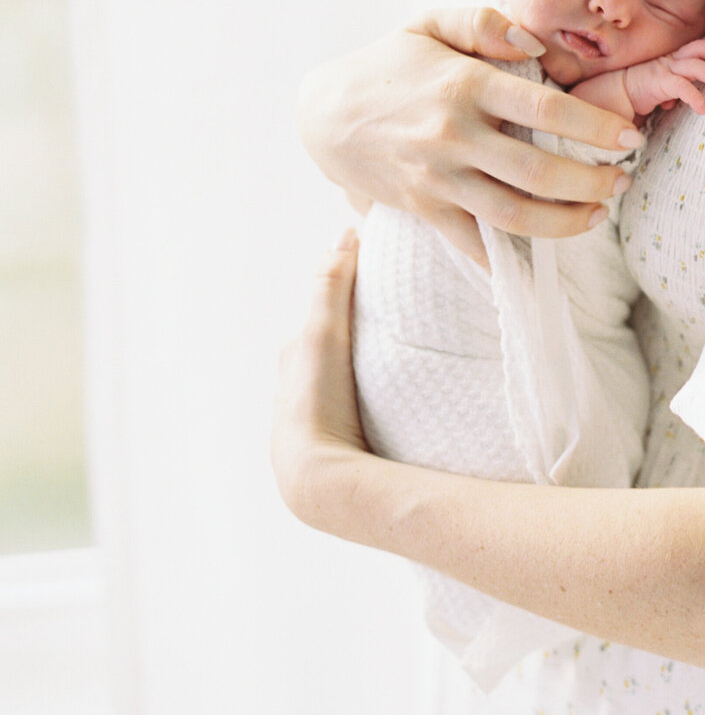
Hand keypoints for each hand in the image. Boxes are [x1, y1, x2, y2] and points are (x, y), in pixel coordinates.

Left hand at [272, 229, 368, 531]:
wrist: (318, 480)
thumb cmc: (316, 403)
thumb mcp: (322, 334)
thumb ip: (332, 286)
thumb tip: (344, 235)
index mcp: (292, 359)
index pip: (320, 315)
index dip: (344, 294)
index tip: (377, 274)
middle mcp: (294, 390)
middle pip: (329, 349)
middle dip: (354, 333)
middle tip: (396, 317)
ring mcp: (313, 424)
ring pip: (341, 383)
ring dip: (363, 371)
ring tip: (402, 364)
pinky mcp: (334, 450)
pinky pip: (352, 414)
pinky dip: (366, 402)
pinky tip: (392, 408)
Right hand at [297, 9, 642, 263]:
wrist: (324, 115)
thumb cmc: (389, 64)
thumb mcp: (430, 23)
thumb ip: (484, 24)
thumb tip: (534, 43)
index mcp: (464, 84)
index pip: (544, 108)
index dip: (594, 127)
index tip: (629, 137)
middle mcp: (454, 134)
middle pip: (539, 171)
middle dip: (593, 181)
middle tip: (623, 179)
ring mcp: (438, 177)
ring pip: (515, 215)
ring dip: (567, 222)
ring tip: (598, 213)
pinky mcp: (425, 208)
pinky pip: (474, 244)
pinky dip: (511, 259)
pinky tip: (546, 253)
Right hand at [621, 38, 704, 118]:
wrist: (613, 94)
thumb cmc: (639, 91)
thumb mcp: (664, 87)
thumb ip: (680, 87)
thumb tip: (696, 97)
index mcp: (672, 59)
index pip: (697, 48)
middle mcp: (670, 60)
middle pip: (699, 48)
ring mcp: (664, 69)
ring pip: (694, 65)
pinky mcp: (658, 82)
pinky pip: (681, 87)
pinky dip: (695, 97)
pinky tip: (703, 108)